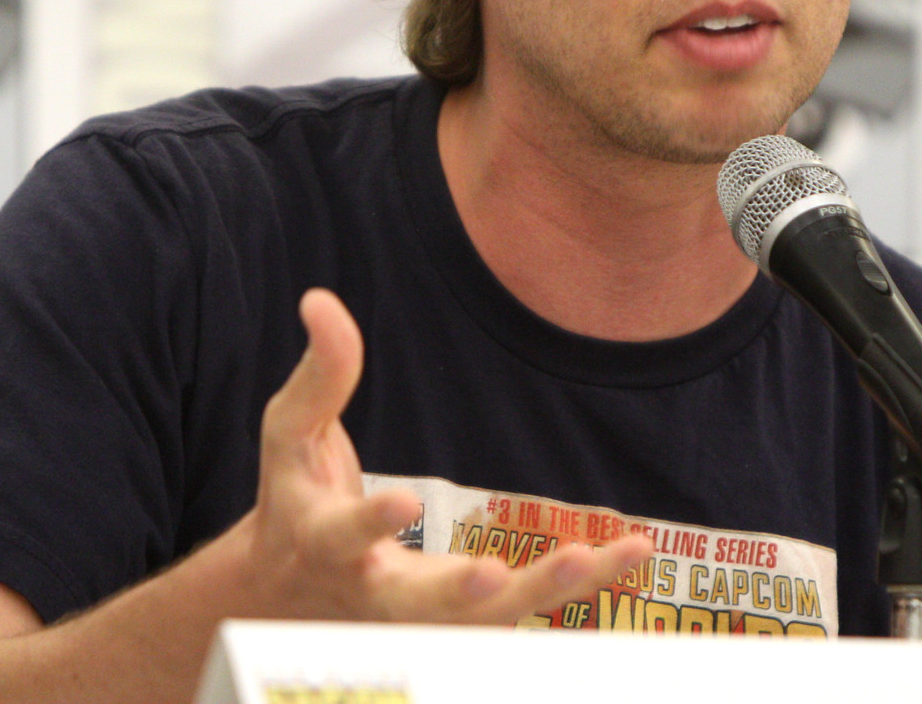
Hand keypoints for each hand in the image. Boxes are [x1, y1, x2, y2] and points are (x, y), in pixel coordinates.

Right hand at [231, 288, 651, 623]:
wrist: (292, 594)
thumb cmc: (296, 498)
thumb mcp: (291, 434)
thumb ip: (319, 374)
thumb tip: (320, 300)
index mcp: (324, 542)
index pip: (343, 535)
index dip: (369, 522)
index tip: (404, 500)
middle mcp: (373, 591)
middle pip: (417, 607)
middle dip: (457, 594)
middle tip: (492, 575)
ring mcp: (422, 618)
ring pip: (484, 620)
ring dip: (541, 593)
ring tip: (593, 558)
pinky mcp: (466, 620)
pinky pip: (526, 610)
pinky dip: (580, 588)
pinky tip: (630, 554)